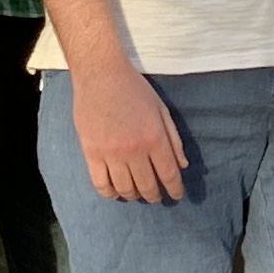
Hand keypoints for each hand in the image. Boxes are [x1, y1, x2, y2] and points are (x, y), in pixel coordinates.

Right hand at [73, 70, 189, 202]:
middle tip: (156, 197)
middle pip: (147, 185)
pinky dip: (109, 193)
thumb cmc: (134, 89)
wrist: (100, 74)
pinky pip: (100, 183)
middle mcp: (134, 149)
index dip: (174, 189)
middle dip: (155, 196)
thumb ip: (174, 139)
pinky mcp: (91, 153)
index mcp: (155, 138)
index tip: (176, 196)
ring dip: (133, 195)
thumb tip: (183, 165)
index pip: (169, 174)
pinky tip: (115, 192)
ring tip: (137, 193)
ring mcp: (111, 153)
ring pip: (124, 188)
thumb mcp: (162, 110)